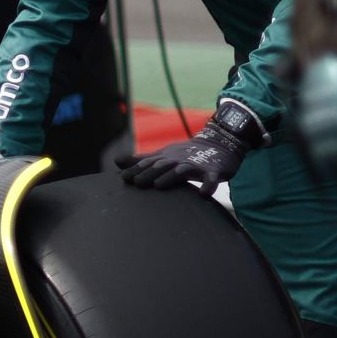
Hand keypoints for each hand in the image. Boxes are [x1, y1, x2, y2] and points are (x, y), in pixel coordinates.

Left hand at [119, 98, 264, 189]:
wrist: (220, 144)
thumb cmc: (185, 154)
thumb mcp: (163, 155)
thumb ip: (141, 160)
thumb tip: (116, 161)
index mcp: (166, 158)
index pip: (149, 163)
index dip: (136, 170)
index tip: (123, 178)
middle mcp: (179, 160)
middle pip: (162, 166)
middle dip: (149, 173)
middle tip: (137, 182)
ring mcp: (196, 165)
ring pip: (183, 170)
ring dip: (171, 176)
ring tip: (160, 184)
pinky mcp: (214, 171)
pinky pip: (212, 179)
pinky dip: (209, 185)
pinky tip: (204, 193)